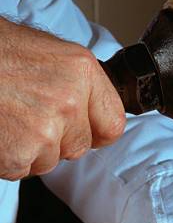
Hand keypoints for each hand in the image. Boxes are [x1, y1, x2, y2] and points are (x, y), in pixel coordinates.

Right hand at [0, 17, 124, 179]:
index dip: (96, 131)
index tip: (85, 131)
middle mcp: (70, 102)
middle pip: (79, 146)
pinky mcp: (19, 154)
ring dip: (30, 149)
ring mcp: (45, 131)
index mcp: (81, 71)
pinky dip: (8, 157)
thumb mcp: (49, 53)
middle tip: (27, 116)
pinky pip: (22, 169)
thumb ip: (76, 84)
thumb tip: (90, 111)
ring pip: (49, 160)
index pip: (112, 123)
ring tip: (8, 118)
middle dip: (56, 140)